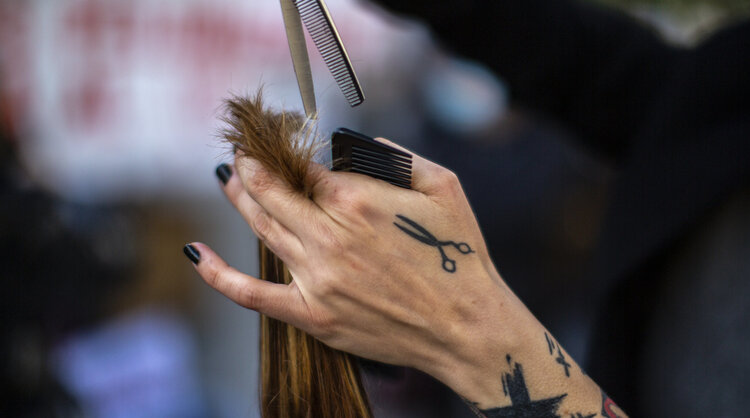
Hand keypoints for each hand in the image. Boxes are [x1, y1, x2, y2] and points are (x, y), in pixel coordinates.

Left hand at [189, 139, 540, 402]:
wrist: (465, 327)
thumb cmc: (459, 255)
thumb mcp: (445, 187)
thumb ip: (401, 156)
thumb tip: (363, 143)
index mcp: (358, 200)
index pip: (304, 165)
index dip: (287, 148)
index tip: (279, 139)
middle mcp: (329, 236)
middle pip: (271, 190)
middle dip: (251, 165)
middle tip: (241, 152)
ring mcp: (315, 277)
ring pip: (261, 228)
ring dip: (239, 198)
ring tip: (227, 178)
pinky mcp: (311, 314)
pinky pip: (250, 293)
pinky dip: (217, 272)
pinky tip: (195, 251)